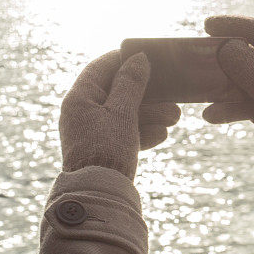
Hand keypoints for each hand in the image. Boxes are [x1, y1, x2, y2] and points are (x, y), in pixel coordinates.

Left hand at [59, 50, 180, 178]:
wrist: (100, 197)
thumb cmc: (107, 149)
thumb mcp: (122, 112)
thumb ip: (131, 83)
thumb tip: (138, 58)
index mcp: (79, 99)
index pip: (100, 68)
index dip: (124, 59)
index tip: (147, 56)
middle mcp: (82, 113)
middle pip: (118, 92)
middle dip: (148, 94)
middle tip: (172, 95)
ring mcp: (92, 132)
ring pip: (125, 114)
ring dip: (151, 114)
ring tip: (174, 118)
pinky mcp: (103, 150)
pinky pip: (125, 134)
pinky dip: (143, 132)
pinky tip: (161, 135)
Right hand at [202, 15, 253, 173]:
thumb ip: (250, 70)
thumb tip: (226, 47)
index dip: (232, 24)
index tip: (206, 25)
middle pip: (244, 54)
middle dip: (219, 57)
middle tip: (196, 59)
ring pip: (238, 79)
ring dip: (219, 85)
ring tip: (199, 91)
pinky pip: (240, 102)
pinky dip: (226, 108)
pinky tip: (210, 116)